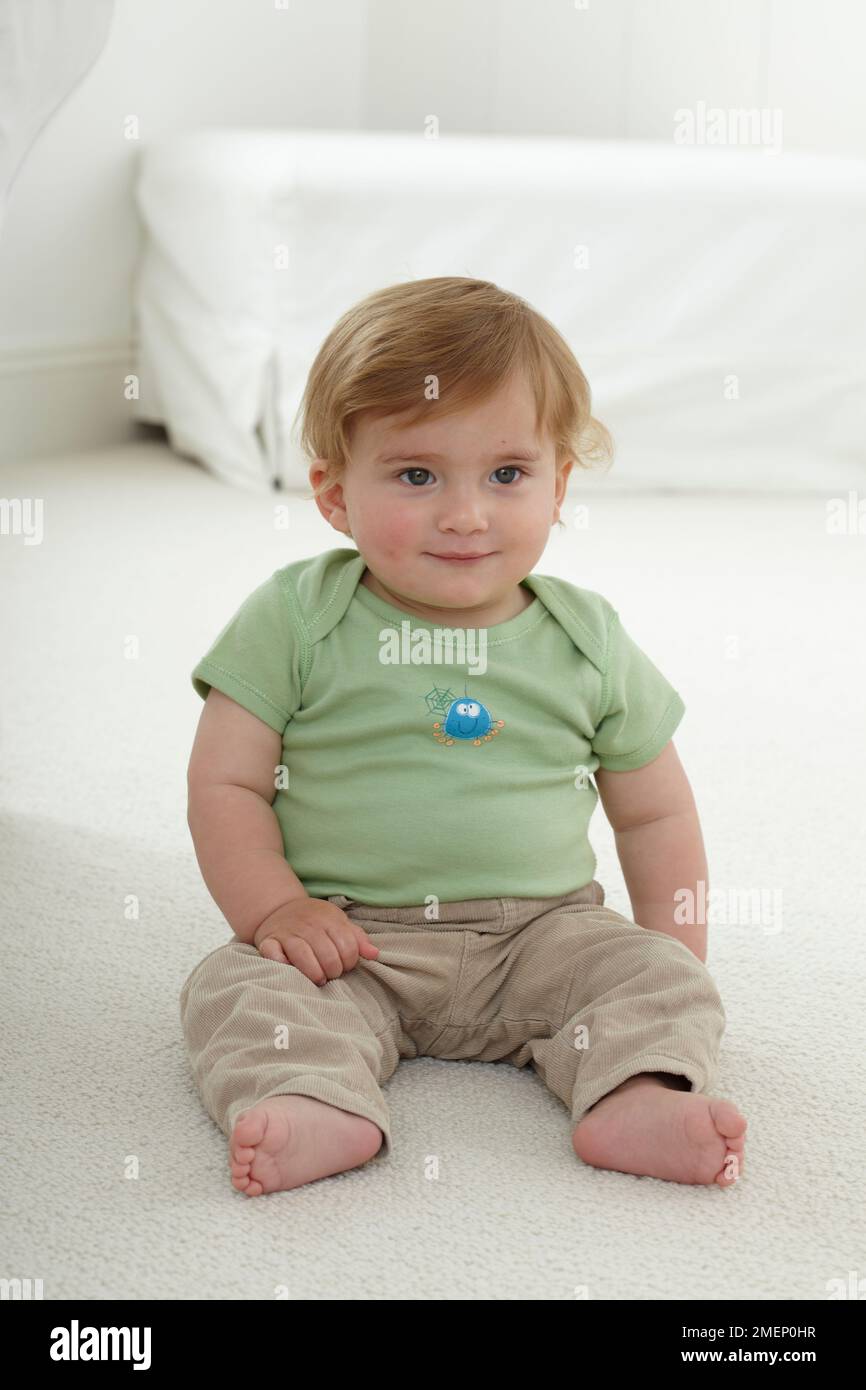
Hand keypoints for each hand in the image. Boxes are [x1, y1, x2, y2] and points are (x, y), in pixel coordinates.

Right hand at [252, 898, 379, 985]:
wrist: (280, 909)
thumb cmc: (315, 921)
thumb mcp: (338, 923)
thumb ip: (357, 939)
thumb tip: (374, 954)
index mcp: (329, 919)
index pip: (347, 946)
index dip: (350, 962)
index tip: (346, 967)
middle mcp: (308, 925)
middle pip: (327, 954)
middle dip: (333, 971)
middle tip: (332, 975)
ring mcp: (287, 933)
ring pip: (302, 955)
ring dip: (313, 972)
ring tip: (318, 979)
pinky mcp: (268, 941)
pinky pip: (272, 953)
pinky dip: (280, 963)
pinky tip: (290, 970)